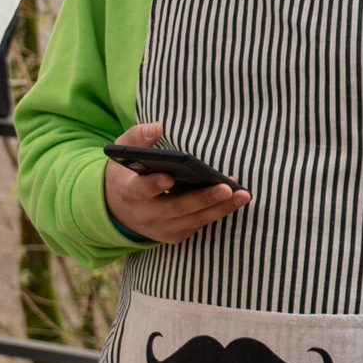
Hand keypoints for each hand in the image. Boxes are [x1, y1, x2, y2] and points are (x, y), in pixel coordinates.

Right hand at [102, 121, 249, 243]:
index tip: (168, 177)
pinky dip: (217, 211)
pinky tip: (235, 198)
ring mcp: (161, 228)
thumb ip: (138, 138)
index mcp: (130, 192)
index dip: (154, 185)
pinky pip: (199, 224)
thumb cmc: (129, 173)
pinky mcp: (175, 235)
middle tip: (225, 188)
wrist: (119, 209)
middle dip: (202, 198)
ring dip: (220, 208)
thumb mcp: (125, 152)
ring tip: (242, 194)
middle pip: (177, 207)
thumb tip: (157, 127)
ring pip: (194, 219)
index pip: (141, 190)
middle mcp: (145, 214)